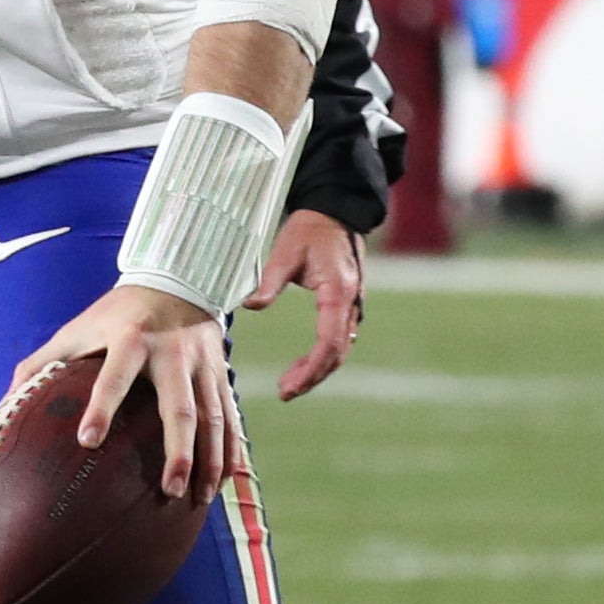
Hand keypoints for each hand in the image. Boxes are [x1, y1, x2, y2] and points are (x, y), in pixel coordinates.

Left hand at [6, 282, 237, 505]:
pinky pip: (231, 416)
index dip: (100, 407)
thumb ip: (41, 363)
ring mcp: (201, 365)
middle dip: (177, 450)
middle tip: (169, 490)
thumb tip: (4, 402)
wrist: (176, 279)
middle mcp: (170, 353)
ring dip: (209, 460)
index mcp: (129, 340)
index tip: (87, 442)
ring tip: (198, 498)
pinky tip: (225, 481)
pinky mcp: (220, 373)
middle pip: (179, 407)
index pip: (113, 377)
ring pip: (213, 417)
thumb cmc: (115, 314)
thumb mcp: (76, 329)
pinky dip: (230, 449)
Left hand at [243, 209, 363, 400]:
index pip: (328, 343)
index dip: (310, 369)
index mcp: (337, 294)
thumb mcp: (285, 251)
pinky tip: (304, 364)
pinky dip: (323, 356)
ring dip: (317, 369)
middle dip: (312, 377)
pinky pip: (339, 339)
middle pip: (336, 354)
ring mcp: (353, 306)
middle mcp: (351, 305)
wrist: (335, 211)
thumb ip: (269, 281)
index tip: (289, 386)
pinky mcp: (347, 305)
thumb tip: (251, 307)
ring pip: (340, 349)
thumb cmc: (310, 229)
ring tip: (290, 384)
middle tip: (285, 392)